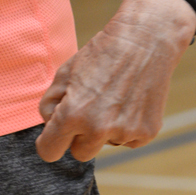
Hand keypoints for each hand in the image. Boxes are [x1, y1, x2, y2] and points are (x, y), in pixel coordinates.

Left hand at [35, 0, 195, 161]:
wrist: (144, 40)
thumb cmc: (101, 54)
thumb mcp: (65, 72)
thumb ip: (50, 103)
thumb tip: (50, 126)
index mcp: (73, 114)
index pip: (49, 151)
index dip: (50, 143)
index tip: (54, 137)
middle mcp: (98, 129)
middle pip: (79, 153)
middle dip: (80, 136)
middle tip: (89, 107)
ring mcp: (124, 133)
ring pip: (105, 144)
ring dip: (105, 129)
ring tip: (113, 96)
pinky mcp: (146, 133)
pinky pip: (128, 140)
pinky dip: (126, 126)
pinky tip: (129, 100)